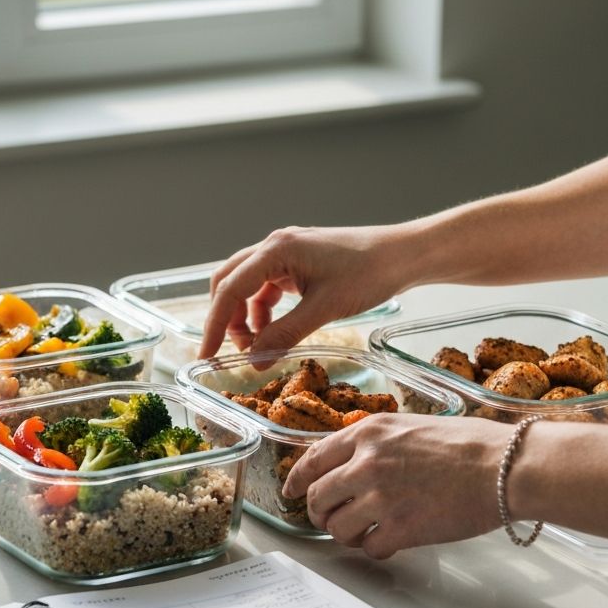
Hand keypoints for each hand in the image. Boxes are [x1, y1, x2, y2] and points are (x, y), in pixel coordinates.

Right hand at [199, 225, 406, 358]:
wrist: (401, 255)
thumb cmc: (369, 273)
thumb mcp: (324, 309)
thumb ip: (286, 334)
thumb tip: (255, 361)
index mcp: (276, 250)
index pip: (230, 289)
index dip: (214, 325)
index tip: (205, 354)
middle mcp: (274, 246)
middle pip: (229, 282)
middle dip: (225, 319)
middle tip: (229, 353)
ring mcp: (285, 253)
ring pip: (246, 287)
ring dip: (245, 317)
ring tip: (257, 346)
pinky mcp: (297, 263)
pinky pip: (266, 288)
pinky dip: (264, 312)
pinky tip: (274, 332)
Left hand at [282, 414, 507, 558]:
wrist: (506, 467)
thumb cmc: (471, 445)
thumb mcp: (411, 425)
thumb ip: (378, 443)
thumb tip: (354, 464)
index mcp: (368, 433)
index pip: (313, 459)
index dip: (297, 480)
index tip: (291, 491)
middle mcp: (367, 463)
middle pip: (316, 497)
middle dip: (320, 513)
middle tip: (331, 520)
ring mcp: (381, 497)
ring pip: (336, 527)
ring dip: (346, 534)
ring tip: (364, 532)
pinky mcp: (400, 528)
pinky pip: (368, 548)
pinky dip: (376, 548)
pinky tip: (391, 542)